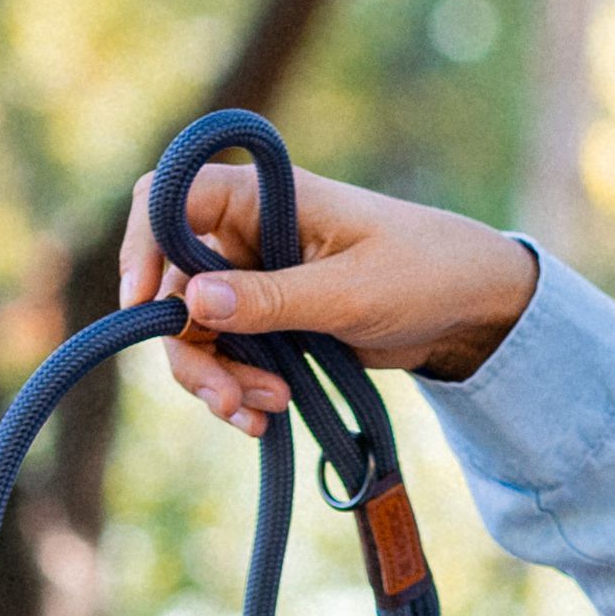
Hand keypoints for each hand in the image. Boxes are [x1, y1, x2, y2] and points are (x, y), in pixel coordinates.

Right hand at [117, 158, 539, 433]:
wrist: (471, 309)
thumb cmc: (424, 272)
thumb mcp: (352, 290)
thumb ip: (273, 298)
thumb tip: (193, 300)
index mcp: (265, 197)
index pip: (170, 200)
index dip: (144, 246)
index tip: (143, 305)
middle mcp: (248, 232)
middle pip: (173, 283)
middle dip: (190, 348)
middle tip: (227, 401)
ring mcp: (253, 278)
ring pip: (193, 329)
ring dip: (216, 378)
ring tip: (263, 413)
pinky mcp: (267, 320)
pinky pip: (224, 354)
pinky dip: (235, 388)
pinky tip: (266, 418)